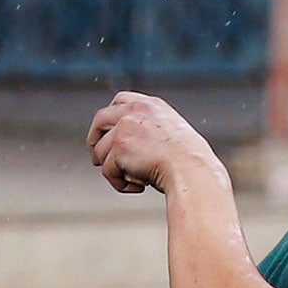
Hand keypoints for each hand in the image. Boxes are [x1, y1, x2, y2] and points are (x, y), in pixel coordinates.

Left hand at [86, 91, 221, 194]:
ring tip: (133, 180)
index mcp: (150, 105)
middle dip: (95, 140)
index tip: (108, 133)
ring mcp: (124, 128)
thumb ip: (149, 131)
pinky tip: (139, 187)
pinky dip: (119, 183)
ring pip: (102, 151)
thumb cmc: (188, 161)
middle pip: (100, 119)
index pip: (121, 100)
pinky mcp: (119, 148)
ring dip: (112, 169)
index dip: (111, 118)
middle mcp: (134, 110)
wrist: (191, 170)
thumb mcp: (171, 134)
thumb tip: (130, 147)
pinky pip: (107, 170)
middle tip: (98, 159)